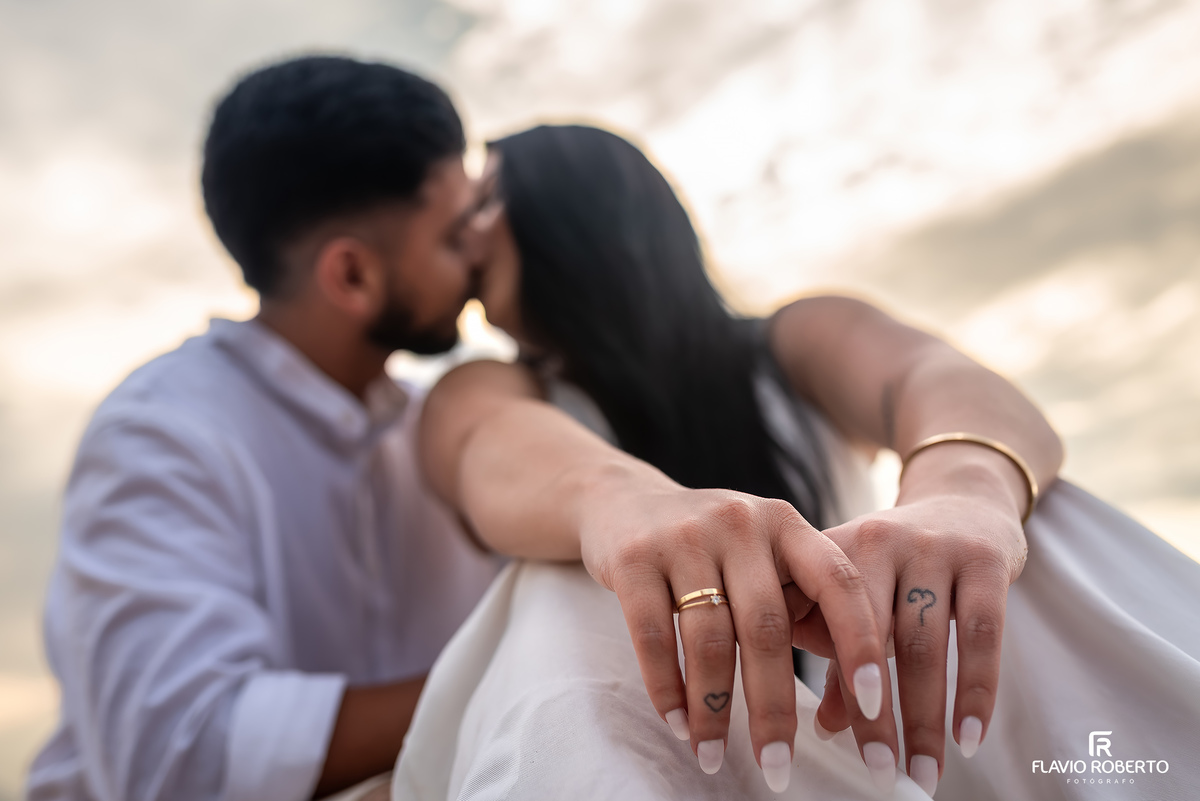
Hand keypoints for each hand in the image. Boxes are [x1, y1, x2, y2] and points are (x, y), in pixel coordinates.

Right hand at [578, 484, 891, 792]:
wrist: (625, 500)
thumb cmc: (712, 547)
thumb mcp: (763, 554)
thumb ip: (801, 601)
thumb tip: (858, 697)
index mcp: (786, 524)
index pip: (838, 582)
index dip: (860, 643)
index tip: (875, 707)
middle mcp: (740, 523)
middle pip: (767, 628)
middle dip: (774, 709)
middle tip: (779, 768)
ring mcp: (685, 537)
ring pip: (710, 639)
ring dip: (714, 709)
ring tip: (713, 755)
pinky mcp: (634, 558)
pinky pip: (653, 636)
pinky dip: (667, 689)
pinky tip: (678, 723)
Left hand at [793, 489, 1026, 795]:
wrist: (960, 500)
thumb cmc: (894, 564)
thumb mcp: (857, 595)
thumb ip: (836, 652)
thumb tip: (824, 728)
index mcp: (831, 549)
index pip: (824, 624)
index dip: (826, 683)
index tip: (826, 745)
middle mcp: (877, 540)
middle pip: (872, 639)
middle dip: (877, 714)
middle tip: (883, 774)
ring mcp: (932, 547)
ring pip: (925, 644)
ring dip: (926, 717)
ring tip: (926, 771)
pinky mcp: (984, 558)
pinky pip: (983, 634)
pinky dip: (976, 691)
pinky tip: (969, 736)